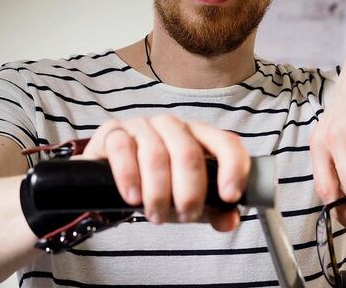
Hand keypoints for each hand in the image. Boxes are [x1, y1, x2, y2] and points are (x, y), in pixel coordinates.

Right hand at [78, 115, 249, 231]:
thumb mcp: (188, 199)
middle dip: (189, 192)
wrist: (112, 175)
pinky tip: (133, 198)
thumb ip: (213, 210)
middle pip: (189, 153)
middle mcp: (174, 126)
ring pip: (156, 154)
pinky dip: (129, 177)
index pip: (226, 142)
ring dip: (158, 192)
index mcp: (199, 136)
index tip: (229, 197)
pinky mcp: (113, 132)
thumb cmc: (159, 183)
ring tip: (156, 215)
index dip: (233, 168)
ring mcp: (143, 125)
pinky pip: (122, 148)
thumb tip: (229, 220)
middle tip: (185, 215)